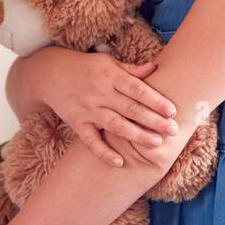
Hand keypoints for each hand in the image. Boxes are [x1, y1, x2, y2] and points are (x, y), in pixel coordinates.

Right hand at [31, 45, 179, 167]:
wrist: (51, 74)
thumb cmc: (87, 68)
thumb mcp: (109, 63)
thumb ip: (132, 70)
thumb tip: (156, 67)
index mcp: (111, 76)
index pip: (137, 89)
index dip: (156, 100)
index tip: (172, 111)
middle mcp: (100, 93)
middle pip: (130, 109)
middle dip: (153, 120)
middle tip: (173, 130)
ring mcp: (88, 110)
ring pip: (115, 125)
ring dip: (136, 135)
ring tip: (156, 144)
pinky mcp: (77, 123)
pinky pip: (91, 141)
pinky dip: (103, 152)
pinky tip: (119, 162)